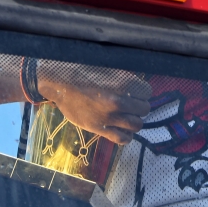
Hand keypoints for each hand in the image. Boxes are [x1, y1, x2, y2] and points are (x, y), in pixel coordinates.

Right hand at [37, 60, 151, 144]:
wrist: (60, 82)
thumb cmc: (82, 70)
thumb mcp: (108, 67)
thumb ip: (124, 77)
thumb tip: (136, 85)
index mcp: (124, 82)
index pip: (147, 92)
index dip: (141, 92)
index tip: (135, 92)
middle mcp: (120, 101)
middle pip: (144, 109)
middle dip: (139, 107)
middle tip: (131, 105)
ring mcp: (110, 117)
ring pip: (136, 125)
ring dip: (134, 121)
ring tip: (127, 117)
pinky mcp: (99, 128)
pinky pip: (122, 138)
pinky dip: (126, 136)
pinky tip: (122, 130)